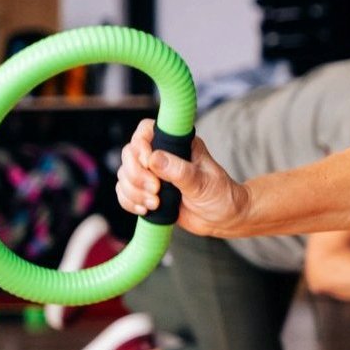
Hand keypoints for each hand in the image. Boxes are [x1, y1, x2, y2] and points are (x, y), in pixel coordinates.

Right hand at [116, 119, 248, 236]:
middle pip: (129, 153)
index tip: (148, 164)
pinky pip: (124, 192)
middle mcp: (163, 155)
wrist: (224, 218)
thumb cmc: (221, 195)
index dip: (140, 145)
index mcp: (178, 144)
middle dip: (136, 175)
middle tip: (156, 190)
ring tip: (155, 204)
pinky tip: (145, 210)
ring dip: (134, 191)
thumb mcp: (203, 182)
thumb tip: (153, 159)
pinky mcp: (148, 191)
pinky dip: (129, 201)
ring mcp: (153, 174)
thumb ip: (180, 171)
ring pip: (125, 174)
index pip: (146, 130)